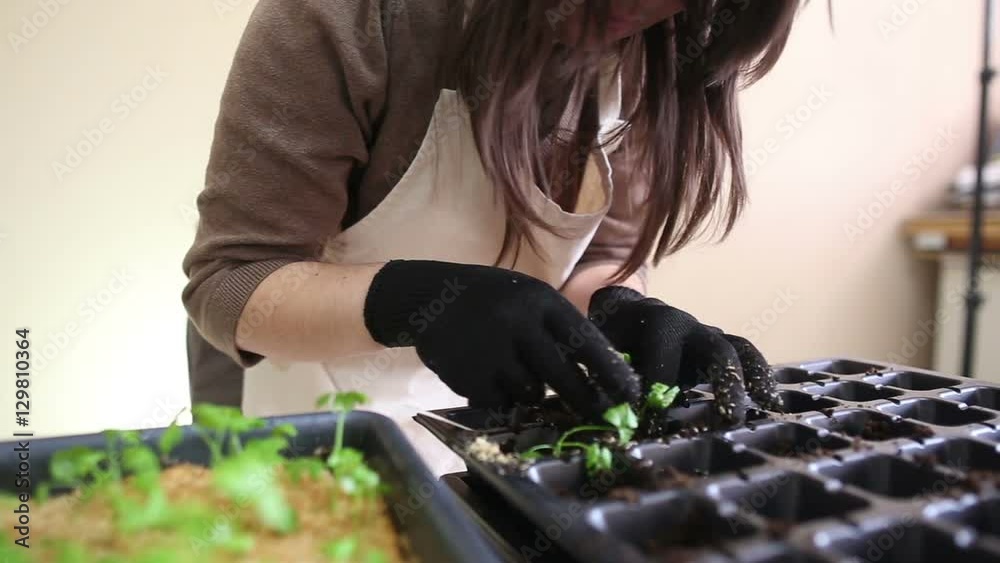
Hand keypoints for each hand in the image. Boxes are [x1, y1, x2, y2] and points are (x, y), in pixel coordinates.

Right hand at [363, 261, 640, 419]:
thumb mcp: (530, 299)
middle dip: (584, 399)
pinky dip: (500, 396)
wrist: (430, 298)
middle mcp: (517, 323)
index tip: (630, 395)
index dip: (611, 371)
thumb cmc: (492, 300)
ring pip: (530, 392)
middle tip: (598, 414)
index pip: (585, 340)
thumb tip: (605, 373)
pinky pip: (500, 402)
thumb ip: (560, 329)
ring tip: (512, 369)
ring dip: (530, 391)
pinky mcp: (468, 375)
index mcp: (540, 300)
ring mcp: (490, 350)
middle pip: (563, 375)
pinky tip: (487, 374)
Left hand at [588, 286, 782, 423]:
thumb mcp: (602, 350)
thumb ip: (608, 376)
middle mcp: (688, 324)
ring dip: (753, 379)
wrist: (623, 311)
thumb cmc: (610, 338)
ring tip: (767, 408)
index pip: (663, 356)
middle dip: (724, 383)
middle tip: (727, 420)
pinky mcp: (720, 346)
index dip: (659, 389)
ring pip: (739, 350)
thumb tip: (610, 417)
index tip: (652, 424)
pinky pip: (748, 356)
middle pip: (716, 349)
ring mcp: (708, 333)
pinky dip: (762, 377)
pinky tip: (773, 405)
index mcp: (655, 322)